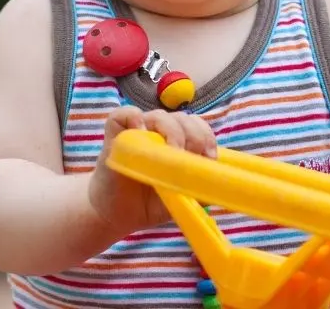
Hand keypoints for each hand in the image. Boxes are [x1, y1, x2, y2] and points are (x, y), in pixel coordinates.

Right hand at [89, 106, 216, 231]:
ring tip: (172, 152)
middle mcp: (160, 132)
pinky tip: (139, 131)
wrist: (116, 214)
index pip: (198, 126)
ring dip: (171, 131)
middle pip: (183, 119)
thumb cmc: (150, 202)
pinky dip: (134, 117)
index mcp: (178, 142)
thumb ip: (197, 188)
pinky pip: (123, 114)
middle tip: (190, 158)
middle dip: (194, 136)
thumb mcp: (180, 198)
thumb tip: (215, 184)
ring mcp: (137, 131)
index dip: (207, 137)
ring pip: (160, 116)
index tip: (209, 157)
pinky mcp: (114, 135)